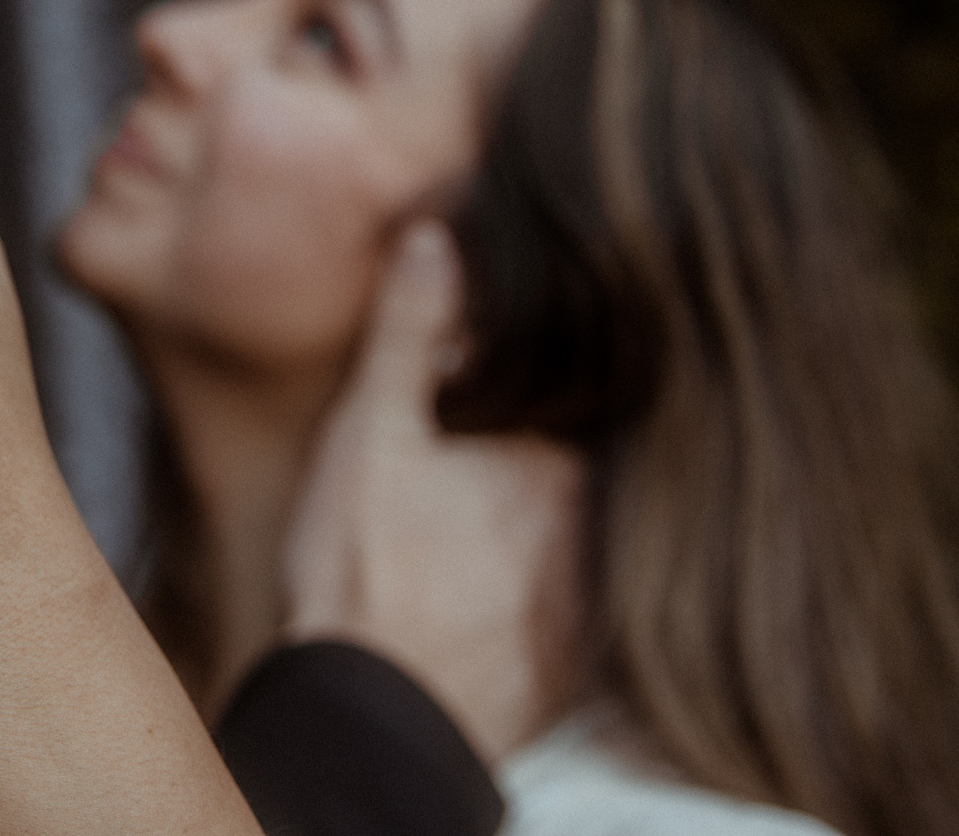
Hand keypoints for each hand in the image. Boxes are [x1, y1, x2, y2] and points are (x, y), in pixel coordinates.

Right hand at [280, 221, 587, 759]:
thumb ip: (410, 332)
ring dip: (534, 503)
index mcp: (558, 457)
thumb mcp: (371, 432)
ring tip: (468, 502)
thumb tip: (437, 237)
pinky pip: (566, 586)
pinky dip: (535, 567)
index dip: (532, 362)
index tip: (486, 353)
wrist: (373, 721)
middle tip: (466, 427)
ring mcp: (589, 594)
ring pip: (573, 521)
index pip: (576, 383)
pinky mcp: (570, 653)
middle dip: (533, 429)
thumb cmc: (363, 571)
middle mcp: (594, 524)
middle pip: (578, 452)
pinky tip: (479, 568)